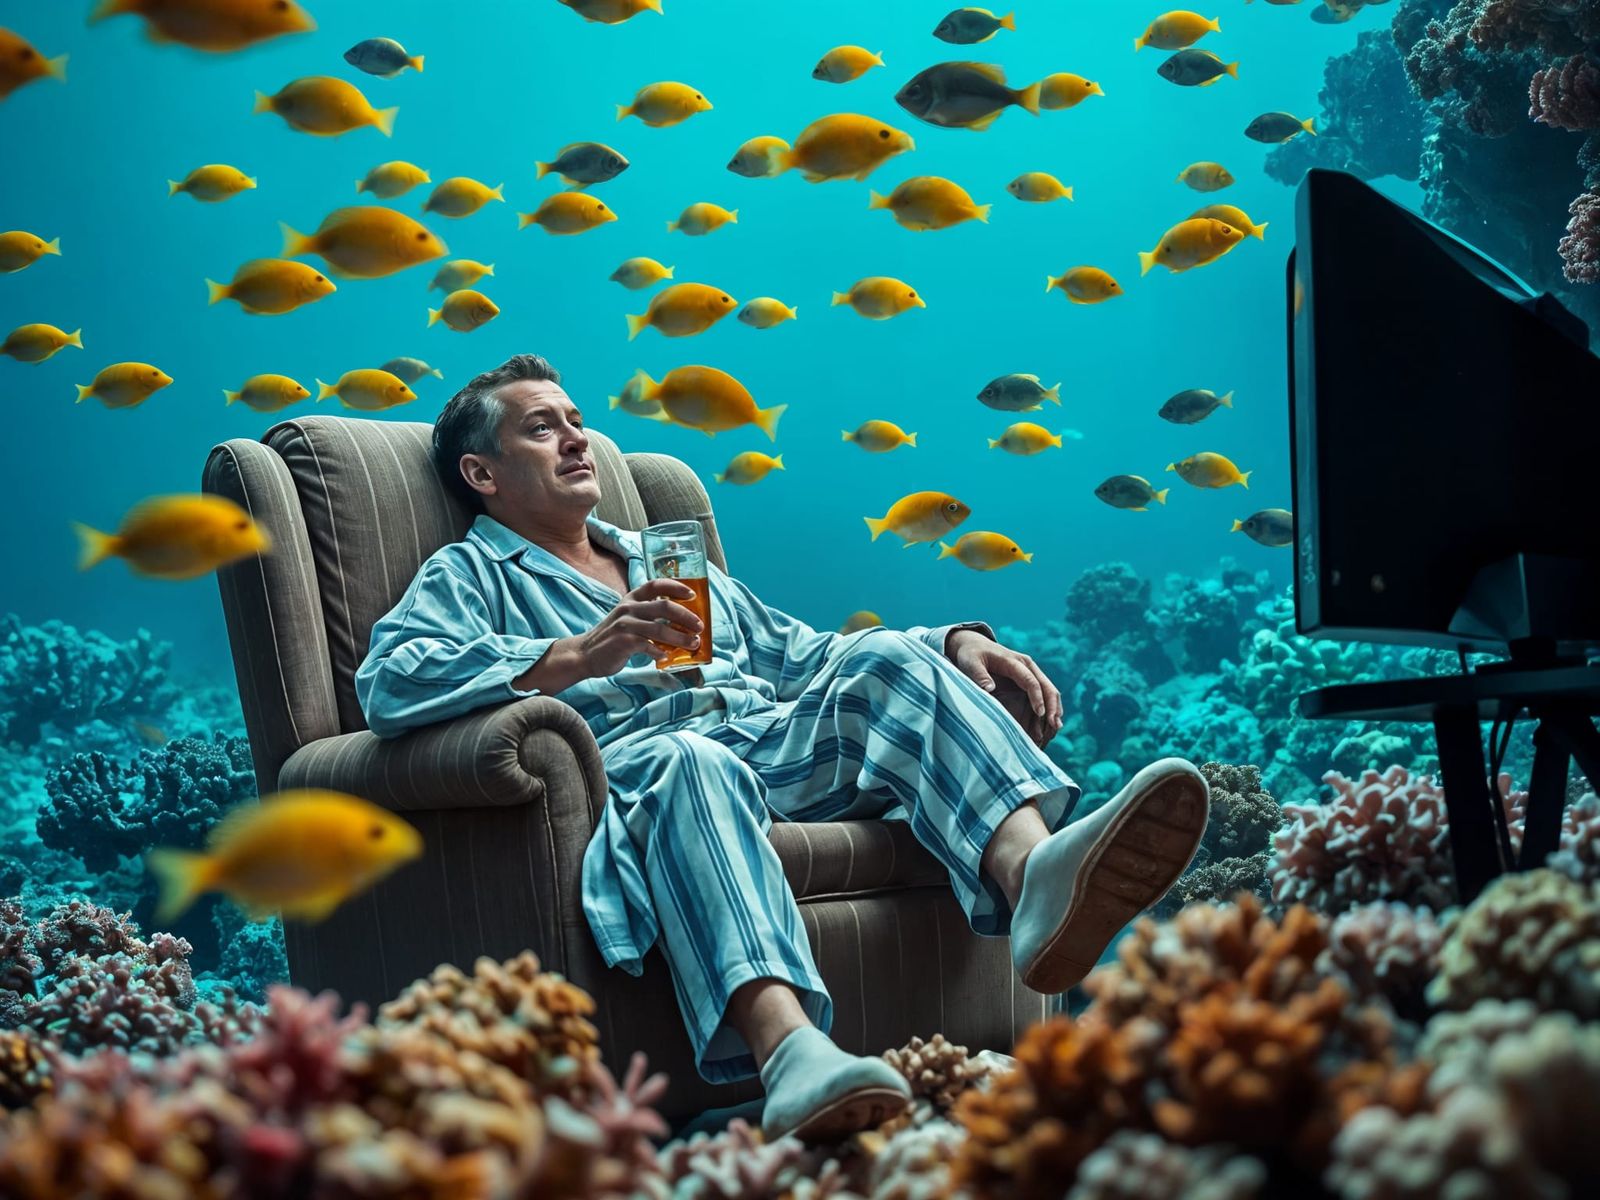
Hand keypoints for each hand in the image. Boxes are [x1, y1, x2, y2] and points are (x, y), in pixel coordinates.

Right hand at [573, 578, 702, 677]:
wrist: (585, 654)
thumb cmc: (613, 637)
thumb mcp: (628, 618)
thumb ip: (648, 616)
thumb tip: (680, 624)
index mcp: (631, 598)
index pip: (656, 584)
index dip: (676, 586)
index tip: (692, 594)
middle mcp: (628, 608)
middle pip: (664, 606)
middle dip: (686, 616)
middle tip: (700, 626)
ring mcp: (625, 624)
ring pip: (660, 628)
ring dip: (680, 638)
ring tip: (693, 644)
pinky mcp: (622, 642)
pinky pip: (648, 645)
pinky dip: (660, 652)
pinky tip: (665, 657)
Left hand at [949, 630, 1062, 749]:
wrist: (974, 645)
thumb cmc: (972, 654)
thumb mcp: (970, 662)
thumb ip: (979, 675)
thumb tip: (989, 689)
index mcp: (1014, 661)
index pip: (1030, 680)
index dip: (1037, 697)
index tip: (1040, 713)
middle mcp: (1027, 665)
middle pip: (1046, 685)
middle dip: (1052, 705)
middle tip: (1055, 725)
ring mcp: (1030, 671)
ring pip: (1049, 690)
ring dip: (1054, 708)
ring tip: (1056, 728)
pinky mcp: (1028, 679)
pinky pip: (1043, 693)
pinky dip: (1048, 707)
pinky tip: (1049, 723)